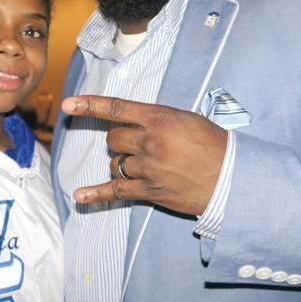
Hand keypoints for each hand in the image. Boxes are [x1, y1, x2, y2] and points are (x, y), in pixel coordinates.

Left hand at [62, 95, 227, 215]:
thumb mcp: (186, 120)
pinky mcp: (150, 192)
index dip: (89, 105)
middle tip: (136, 143)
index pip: (116, 109)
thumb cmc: (212, 145)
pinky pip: (116, 191)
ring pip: (115, 163)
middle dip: (118, 140)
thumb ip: (156, 118)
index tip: (68, 105)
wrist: (232, 178)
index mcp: (160, 119)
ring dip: (122, 163)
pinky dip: (96, 194)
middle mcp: (151, 142)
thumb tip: (130, 121)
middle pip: (113, 139)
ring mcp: (149, 169)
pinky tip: (80, 196)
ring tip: (144, 165)